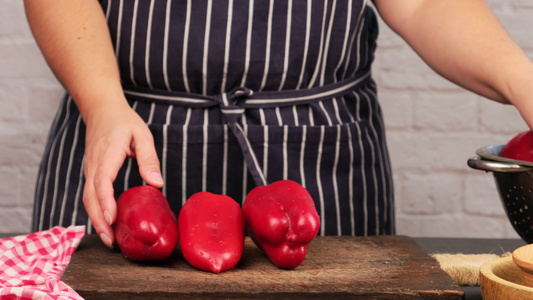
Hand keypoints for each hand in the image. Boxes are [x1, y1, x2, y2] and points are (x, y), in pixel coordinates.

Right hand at [82, 100, 163, 247]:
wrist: (100, 109)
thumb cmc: (123, 121)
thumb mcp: (142, 135)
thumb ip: (149, 158)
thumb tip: (157, 182)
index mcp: (108, 153)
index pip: (103, 180)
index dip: (106, 201)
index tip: (112, 219)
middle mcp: (94, 164)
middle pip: (91, 196)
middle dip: (99, 220)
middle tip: (111, 241)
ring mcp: (90, 169)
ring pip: (88, 198)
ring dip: (96, 219)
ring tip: (110, 239)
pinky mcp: (91, 173)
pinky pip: (91, 195)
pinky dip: (96, 211)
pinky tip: (107, 223)